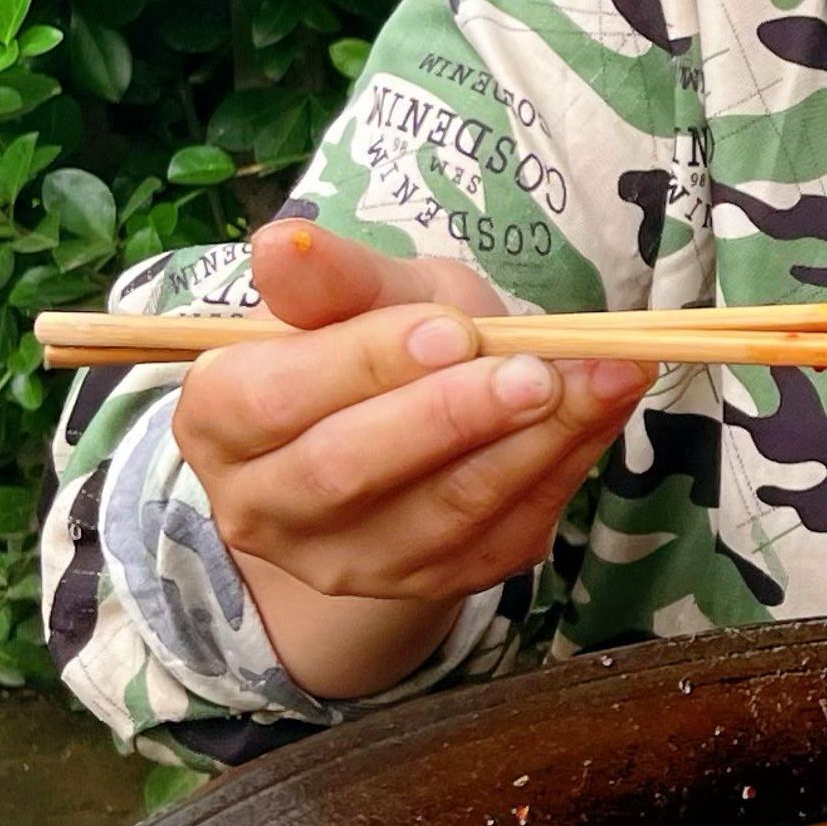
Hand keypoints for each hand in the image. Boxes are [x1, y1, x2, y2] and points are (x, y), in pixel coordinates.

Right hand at [173, 221, 649, 699]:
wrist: (415, 424)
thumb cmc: (379, 342)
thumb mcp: (361, 292)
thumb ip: (333, 276)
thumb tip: (282, 241)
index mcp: (220, 421)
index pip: (275, 398)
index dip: (366, 363)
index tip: (453, 328)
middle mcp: (266, 508)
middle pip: (347, 471)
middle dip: (452, 417)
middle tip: (536, 371)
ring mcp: (347, 561)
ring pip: (439, 515)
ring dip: (531, 444)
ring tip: (601, 378)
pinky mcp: (431, 584)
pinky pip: (502, 536)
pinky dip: (564, 467)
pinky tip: (605, 406)